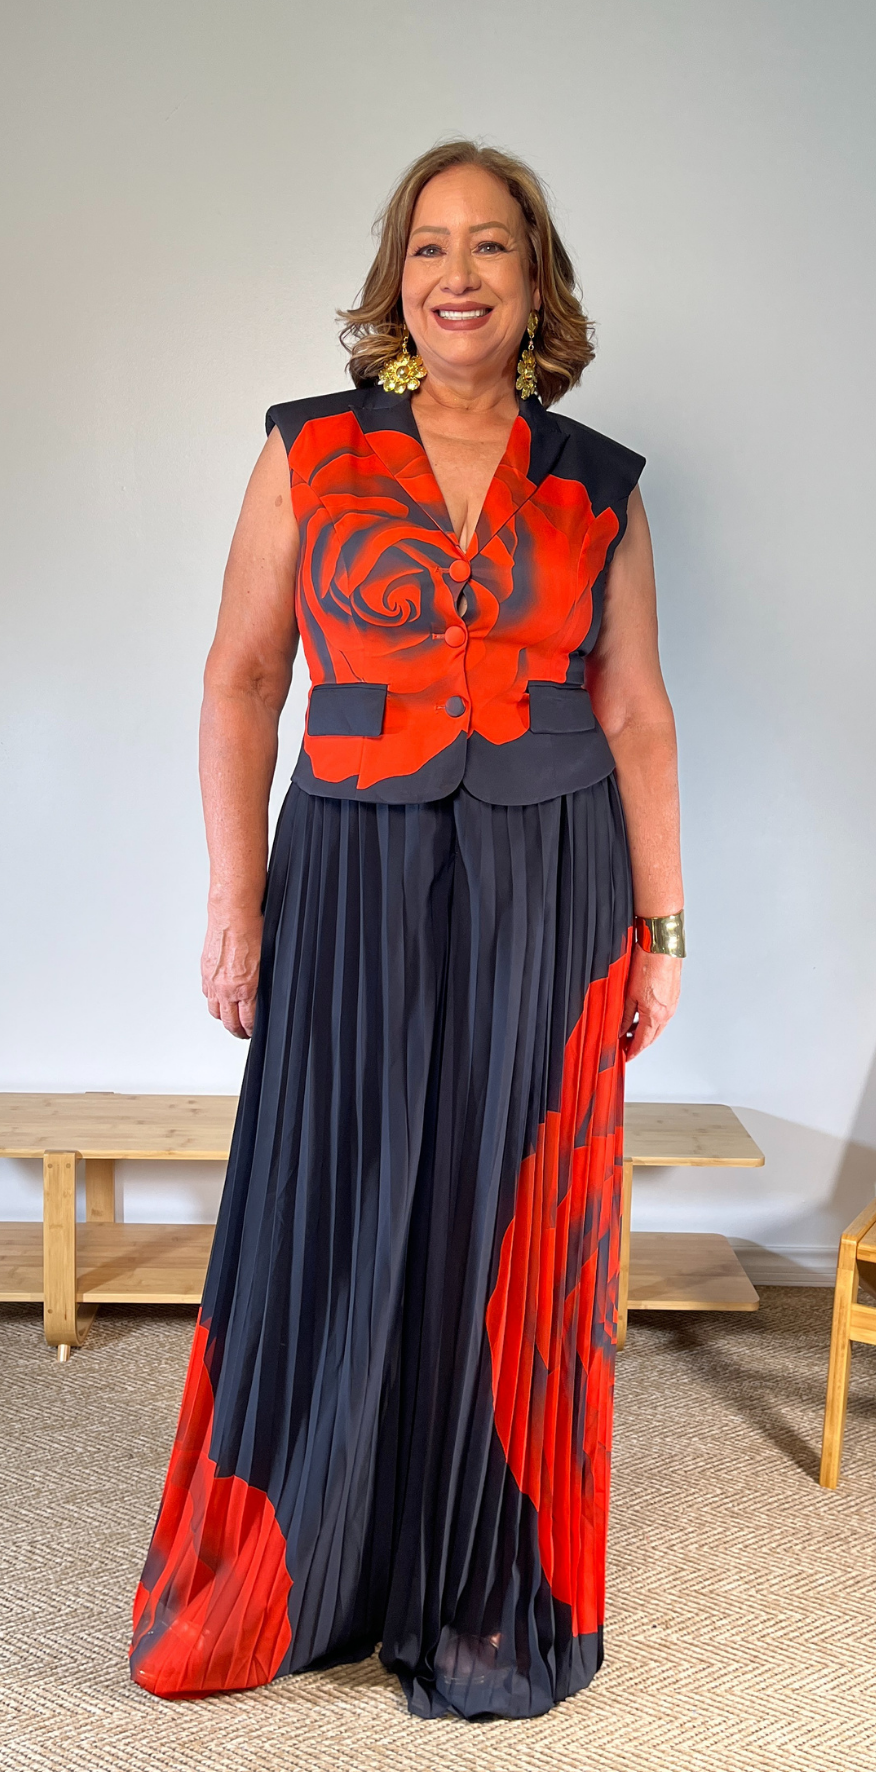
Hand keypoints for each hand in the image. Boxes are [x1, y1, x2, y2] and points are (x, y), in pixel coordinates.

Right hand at [201, 913, 262, 1038]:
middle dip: (238, 1031)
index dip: (252, 1030)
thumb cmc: (252, 931)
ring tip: (231, 1020)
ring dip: (224, 1018)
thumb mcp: (267, 962)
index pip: (248, 1021)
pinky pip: (207, 995)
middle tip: (243, 1033)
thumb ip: (263, 984)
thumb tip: (264, 997)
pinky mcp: (205, 972)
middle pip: (229, 1022)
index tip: (254, 1031)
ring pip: (216, 1011)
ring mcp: (213, 981)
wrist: (232, 914)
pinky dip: (214, 1001)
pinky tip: (220, 999)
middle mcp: (226, 988)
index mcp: (245, 988)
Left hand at [620, 945, 681, 1058]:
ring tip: (628, 1031)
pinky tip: (640, 1016)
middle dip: (638, 1043)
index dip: (632, 1051)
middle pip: (652, 1036)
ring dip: (644, 1031)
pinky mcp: (673, 994)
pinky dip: (650, 1019)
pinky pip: (661, 1014)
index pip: (643, 1041)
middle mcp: (667, 1012)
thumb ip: (624, 1015)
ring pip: (657, 1025)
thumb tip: (619, 1029)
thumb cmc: (647, 962)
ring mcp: (672, 1003)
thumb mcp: (629, 993)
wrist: (661, 944)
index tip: (625, 1056)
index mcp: (656, 1015)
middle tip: (624, 1046)